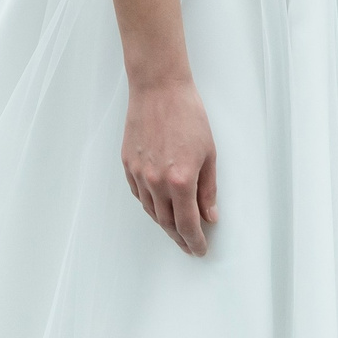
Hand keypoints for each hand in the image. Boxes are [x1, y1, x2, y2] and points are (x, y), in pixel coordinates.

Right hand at [122, 78, 216, 255]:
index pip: (188, 224)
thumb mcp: (209, 153)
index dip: (195, 240)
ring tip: (175, 229)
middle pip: (167, 222)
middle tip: (189, 245)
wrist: (159, 88)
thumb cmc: (187, 114)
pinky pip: (138, 194)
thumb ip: (208, 189)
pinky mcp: (128, 163)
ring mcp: (139, 172)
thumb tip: (209, 215)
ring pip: (150, 210)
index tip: (199, 248)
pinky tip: (158, 206)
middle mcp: (156, 181)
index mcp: (181, 180)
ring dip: (164, 224)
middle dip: (180, 238)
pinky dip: (149, 205)